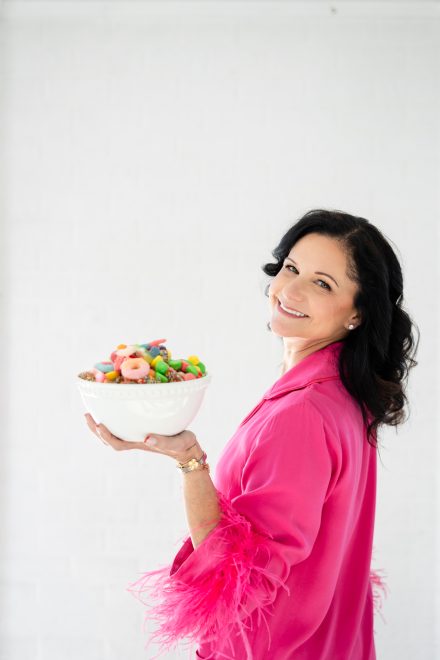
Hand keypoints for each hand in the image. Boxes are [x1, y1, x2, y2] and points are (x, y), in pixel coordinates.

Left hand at [84, 413, 201, 462]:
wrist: (188, 448)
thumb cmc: (182, 445)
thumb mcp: (175, 443)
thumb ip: (162, 442)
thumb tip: (147, 439)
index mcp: (139, 444)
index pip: (117, 443)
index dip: (106, 436)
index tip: (99, 424)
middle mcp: (135, 440)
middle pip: (110, 439)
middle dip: (96, 429)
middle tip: (87, 415)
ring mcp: (137, 436)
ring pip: (114, 433)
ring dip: (101, 425)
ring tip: (92, 413)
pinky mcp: (142, 429)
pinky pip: (122, 426)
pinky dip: (113, 419)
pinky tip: (112, 410)